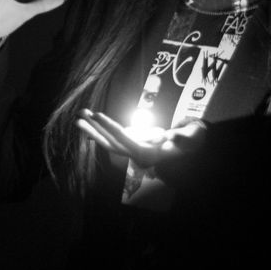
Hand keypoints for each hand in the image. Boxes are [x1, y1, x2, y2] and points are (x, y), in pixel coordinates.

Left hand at [76, 108, 206, 168]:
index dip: (110, 127)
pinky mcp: (131, 144)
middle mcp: (136, 154)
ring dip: (93, 129)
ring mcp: (132, 150)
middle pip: (111, 143)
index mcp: (148, 153)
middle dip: (95, 129)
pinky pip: (113, 138)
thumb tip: (170, 137)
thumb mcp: (191, 139)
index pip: (125, 140)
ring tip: (79, 117)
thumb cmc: (191, 141)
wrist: (190, 149)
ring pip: (109, 142)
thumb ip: (183, 138)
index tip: (98, 115)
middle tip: (79, 116)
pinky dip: (100, 131)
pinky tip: (88, 125)